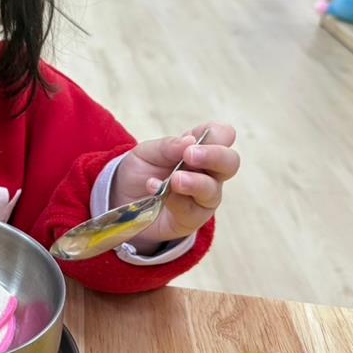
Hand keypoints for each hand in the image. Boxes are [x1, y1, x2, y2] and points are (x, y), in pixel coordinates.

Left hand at [111, 123, 239, 249]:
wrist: (122, 199)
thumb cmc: (142, 171)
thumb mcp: (147, 153)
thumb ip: (167, 147)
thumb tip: (189, 140)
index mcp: (200, 148)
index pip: (222, 136)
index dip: (217, 134)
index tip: (197, 138)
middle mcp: (208, 172)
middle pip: (230, 162)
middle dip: (214, 156)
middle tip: (190, 155)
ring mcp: (203, 197)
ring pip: (212, 190)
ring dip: (195, 183)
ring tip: (175, 179)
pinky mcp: (192, 218)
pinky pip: (191, 210)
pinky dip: (174, 200)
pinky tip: (155, 189)